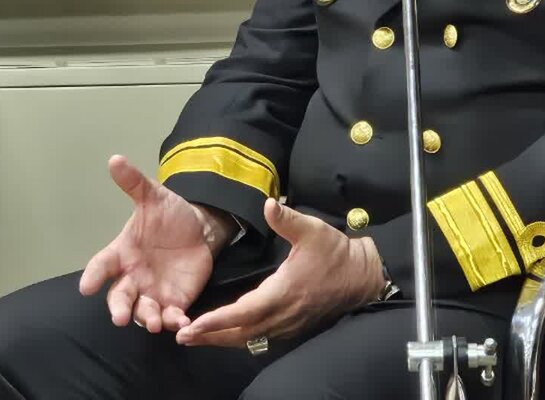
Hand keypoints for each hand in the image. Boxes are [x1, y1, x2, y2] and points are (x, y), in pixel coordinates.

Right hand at [79, 155, 234, 333]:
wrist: (199, 228)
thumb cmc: (169, 214)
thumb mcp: (153, 196)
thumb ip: (134, 183)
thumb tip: (115, 159)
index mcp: (123, 252)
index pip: (103, 265)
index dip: (94, 275)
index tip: (86, 287)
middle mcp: (133, 276)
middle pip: (119, 297)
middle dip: (119, 308)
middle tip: (120, 318)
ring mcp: (152, 292)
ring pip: (144, 312)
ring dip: (147, 318)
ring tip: (156, 322)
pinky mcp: (174, 302)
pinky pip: (171, 317)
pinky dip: (175, 322)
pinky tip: (182, 323)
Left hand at [175, 197, 384, 347]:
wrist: (363, 276)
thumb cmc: (335, 252)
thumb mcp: (313, 230)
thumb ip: (287, 220)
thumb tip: (268, 204)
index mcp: (283, 293)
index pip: (243, 312)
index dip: (217, 321)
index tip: (193, 325)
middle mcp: (282, 315)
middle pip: (241, 333)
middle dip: (210, 336)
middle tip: (181, 336)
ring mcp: (288, 324)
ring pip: (250, 338)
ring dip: (222, 340)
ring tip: (196, 338)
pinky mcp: (292, 326)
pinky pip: (260, 337)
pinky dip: (239, 337)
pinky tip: (226, 333)